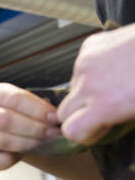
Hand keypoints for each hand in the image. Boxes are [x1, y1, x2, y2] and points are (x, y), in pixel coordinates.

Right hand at [0, 83, 58, 170]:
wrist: (21, 131)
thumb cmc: (27, 115)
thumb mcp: (33, 103)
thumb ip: (42, 105)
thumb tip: (58, 115)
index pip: (13, 99)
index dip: (36, 109)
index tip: (55, 117)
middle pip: (4, 119)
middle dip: (33, 127)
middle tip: (52, 132)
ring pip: (0, 140)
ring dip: (26, 142)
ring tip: (43, 141)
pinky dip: (6, 161)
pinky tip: (19, 156)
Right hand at [58, 23, 134, 142]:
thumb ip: (116, 122)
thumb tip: (106, 127)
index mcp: (103, 106)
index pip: (70, 130)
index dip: (83, 133)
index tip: (97, 129)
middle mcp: (88, 85)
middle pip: (64, 111)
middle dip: (79, 114)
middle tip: (102, 110)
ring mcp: (86, 64)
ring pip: (73, 87)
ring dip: (86, 90)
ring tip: (112, 84)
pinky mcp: (90, 46)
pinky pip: (81, 65)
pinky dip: (92, 69)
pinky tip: (113, 65)